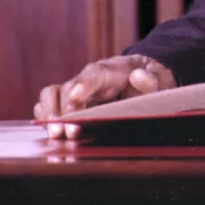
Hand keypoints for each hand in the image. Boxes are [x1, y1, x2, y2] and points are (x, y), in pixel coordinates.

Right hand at [33, 54, 175, 138]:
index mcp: (111, 70)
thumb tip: (137, 75)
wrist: (142, 77)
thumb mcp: (159, 78)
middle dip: (64, 110)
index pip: (94, 74)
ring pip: (52, 95)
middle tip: (66, 131)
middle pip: (68, 88)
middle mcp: (88, 78)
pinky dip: (45, 118)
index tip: (75, 100)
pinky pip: (48, 106)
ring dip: (49, 114)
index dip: (83, 86)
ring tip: (55, 134)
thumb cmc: (150, 78)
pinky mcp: (68, 103)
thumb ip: (151, 79)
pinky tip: (49, 133)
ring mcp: (76, 90)